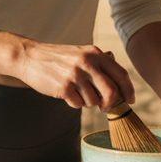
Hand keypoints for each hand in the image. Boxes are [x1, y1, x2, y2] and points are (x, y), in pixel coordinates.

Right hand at [15, 42, 135, 109]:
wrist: (29, 57)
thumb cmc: (57, 58)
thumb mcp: (81, 54)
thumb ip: (98, 65)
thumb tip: (118, 88)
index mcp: (95, 53)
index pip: (121, 74)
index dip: (129, 90)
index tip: (131, 100)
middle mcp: (88, 63)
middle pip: (112, 91)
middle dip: (110, 103)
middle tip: (105, 108)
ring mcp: (76, 75)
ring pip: (94, 101)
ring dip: (87, 102)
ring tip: (76, 92)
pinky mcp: (64, 87)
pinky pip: (78, 104)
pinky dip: (74, 103)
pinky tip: (66, 93)